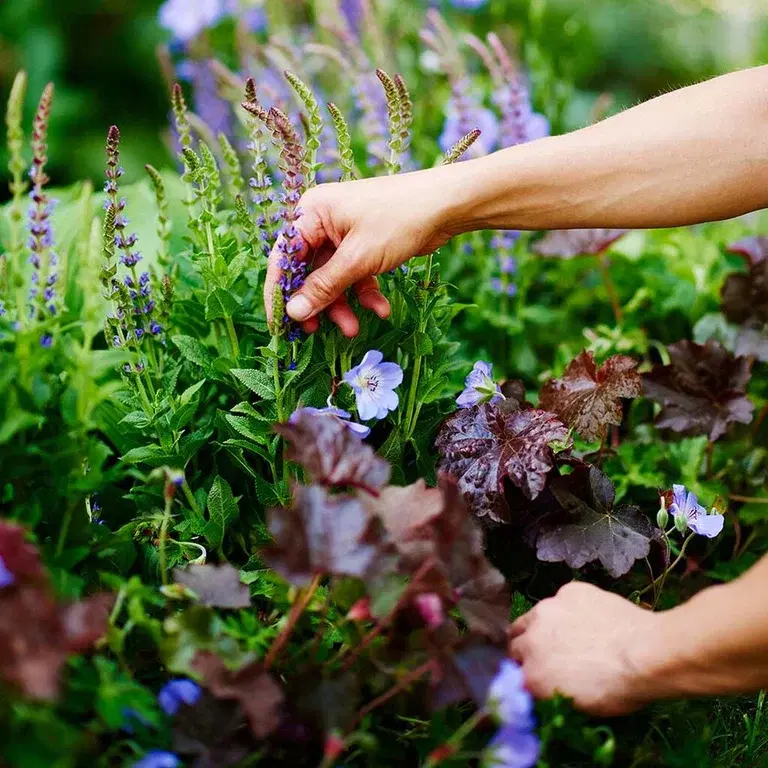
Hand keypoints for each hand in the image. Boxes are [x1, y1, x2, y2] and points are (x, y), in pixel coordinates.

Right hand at [264, 170, 456, 336]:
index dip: (280, 293)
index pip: (283, 258)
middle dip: (318, 303)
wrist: (446, 205)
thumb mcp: (358, 258)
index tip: (280, 325)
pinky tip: (381, 310)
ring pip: (333, 279)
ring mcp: (344, 234)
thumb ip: (324, 286)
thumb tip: (293, 313)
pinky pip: (355, 275)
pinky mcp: (364, 246)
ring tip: (355, 330)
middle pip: (308, 272)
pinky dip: (365, 294)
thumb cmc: (399, 220)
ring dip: (343, 305)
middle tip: (318, 332)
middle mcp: (323, 222)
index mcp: (311, 213)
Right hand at [508, 582, 660, 715]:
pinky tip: (591, 618)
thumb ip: (548, 691)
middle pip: (515, 643)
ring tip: (567, 634)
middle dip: (526, 650)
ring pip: (533, 617)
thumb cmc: (618, 689)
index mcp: (531, 676)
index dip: (523, 675)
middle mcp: (530, 639)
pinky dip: (569, 610)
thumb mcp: (577, 703)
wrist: (648, 653)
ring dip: (541, 626)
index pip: (513, 675)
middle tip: (549, 656)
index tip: (534, 676)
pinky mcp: (568, 591)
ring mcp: (548, 609)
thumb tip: (543, 685)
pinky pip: (561, 601)